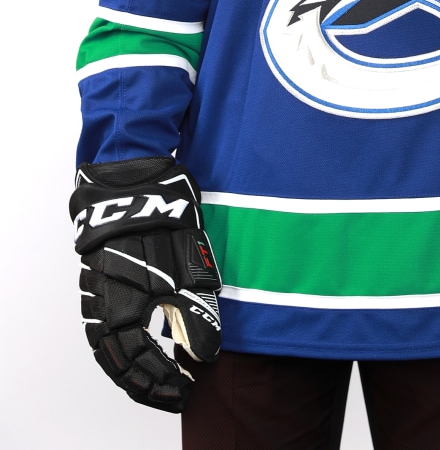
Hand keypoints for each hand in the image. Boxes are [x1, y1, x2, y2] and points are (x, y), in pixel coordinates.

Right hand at [71, 157, 221, 411]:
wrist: (136, 183)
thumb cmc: (165, 222)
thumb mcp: (191, 269)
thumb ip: (196, 315)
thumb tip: (204, 356)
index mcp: (123, 305)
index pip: (137, 361)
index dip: (160, 382)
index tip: (184, 391)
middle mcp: (104, 304)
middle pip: (118, 360)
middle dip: (145, 382)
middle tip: (172, 393)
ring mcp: (98, 291)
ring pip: (108, 345)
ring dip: (132, 368)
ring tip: (157, 380)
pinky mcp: (101, 279)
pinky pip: (104, 325)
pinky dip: (121, 346)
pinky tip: (140, 349)